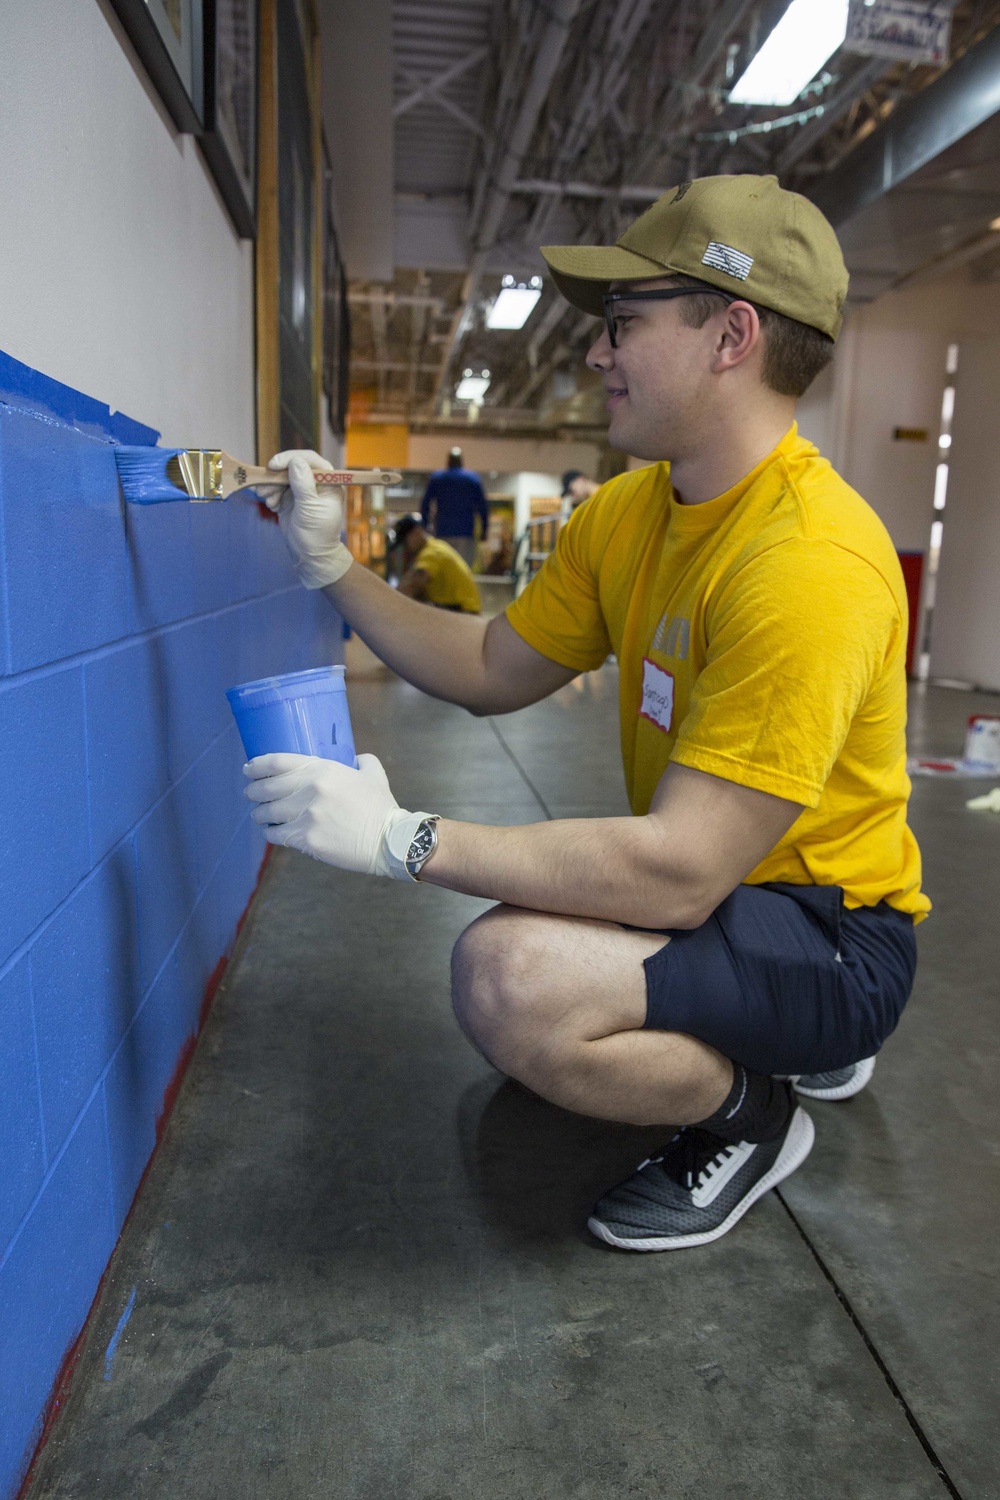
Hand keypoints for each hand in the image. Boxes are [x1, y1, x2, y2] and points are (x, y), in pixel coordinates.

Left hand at [243, 752, 433, 879]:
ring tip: (260, 814)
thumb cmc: (381, 807)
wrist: (389, 841)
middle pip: (266, 787)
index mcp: (323, 770)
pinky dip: (271, 832)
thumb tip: (354, 756)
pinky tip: (273, 831)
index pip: (277, 762)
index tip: (249, 769)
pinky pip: (276, 834)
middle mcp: (310, 790)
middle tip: (251, 793)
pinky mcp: (306, 840)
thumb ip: (361, 760)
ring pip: (267, 812)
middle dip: (253, 790)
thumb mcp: (372, 774)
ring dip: (259, 813)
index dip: (257, 765)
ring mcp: (306, 816)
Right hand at [266, 449, 352, 588]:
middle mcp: (314, 483)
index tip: (274, 465)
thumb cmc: (318, 534)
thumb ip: (303, 485)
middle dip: (276, 476)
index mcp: (328, 482)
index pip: (309, 460)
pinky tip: (272, 506)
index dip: (290, 458)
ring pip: (280, 477)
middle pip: (291, 466)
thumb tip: (296, 461)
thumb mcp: (311, 509)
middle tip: (265, 488)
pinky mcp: (289, 499)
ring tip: (269, 501)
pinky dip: (270, 495)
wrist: (310, 556)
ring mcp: (300, 490)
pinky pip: (275, 489)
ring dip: (270, 486)